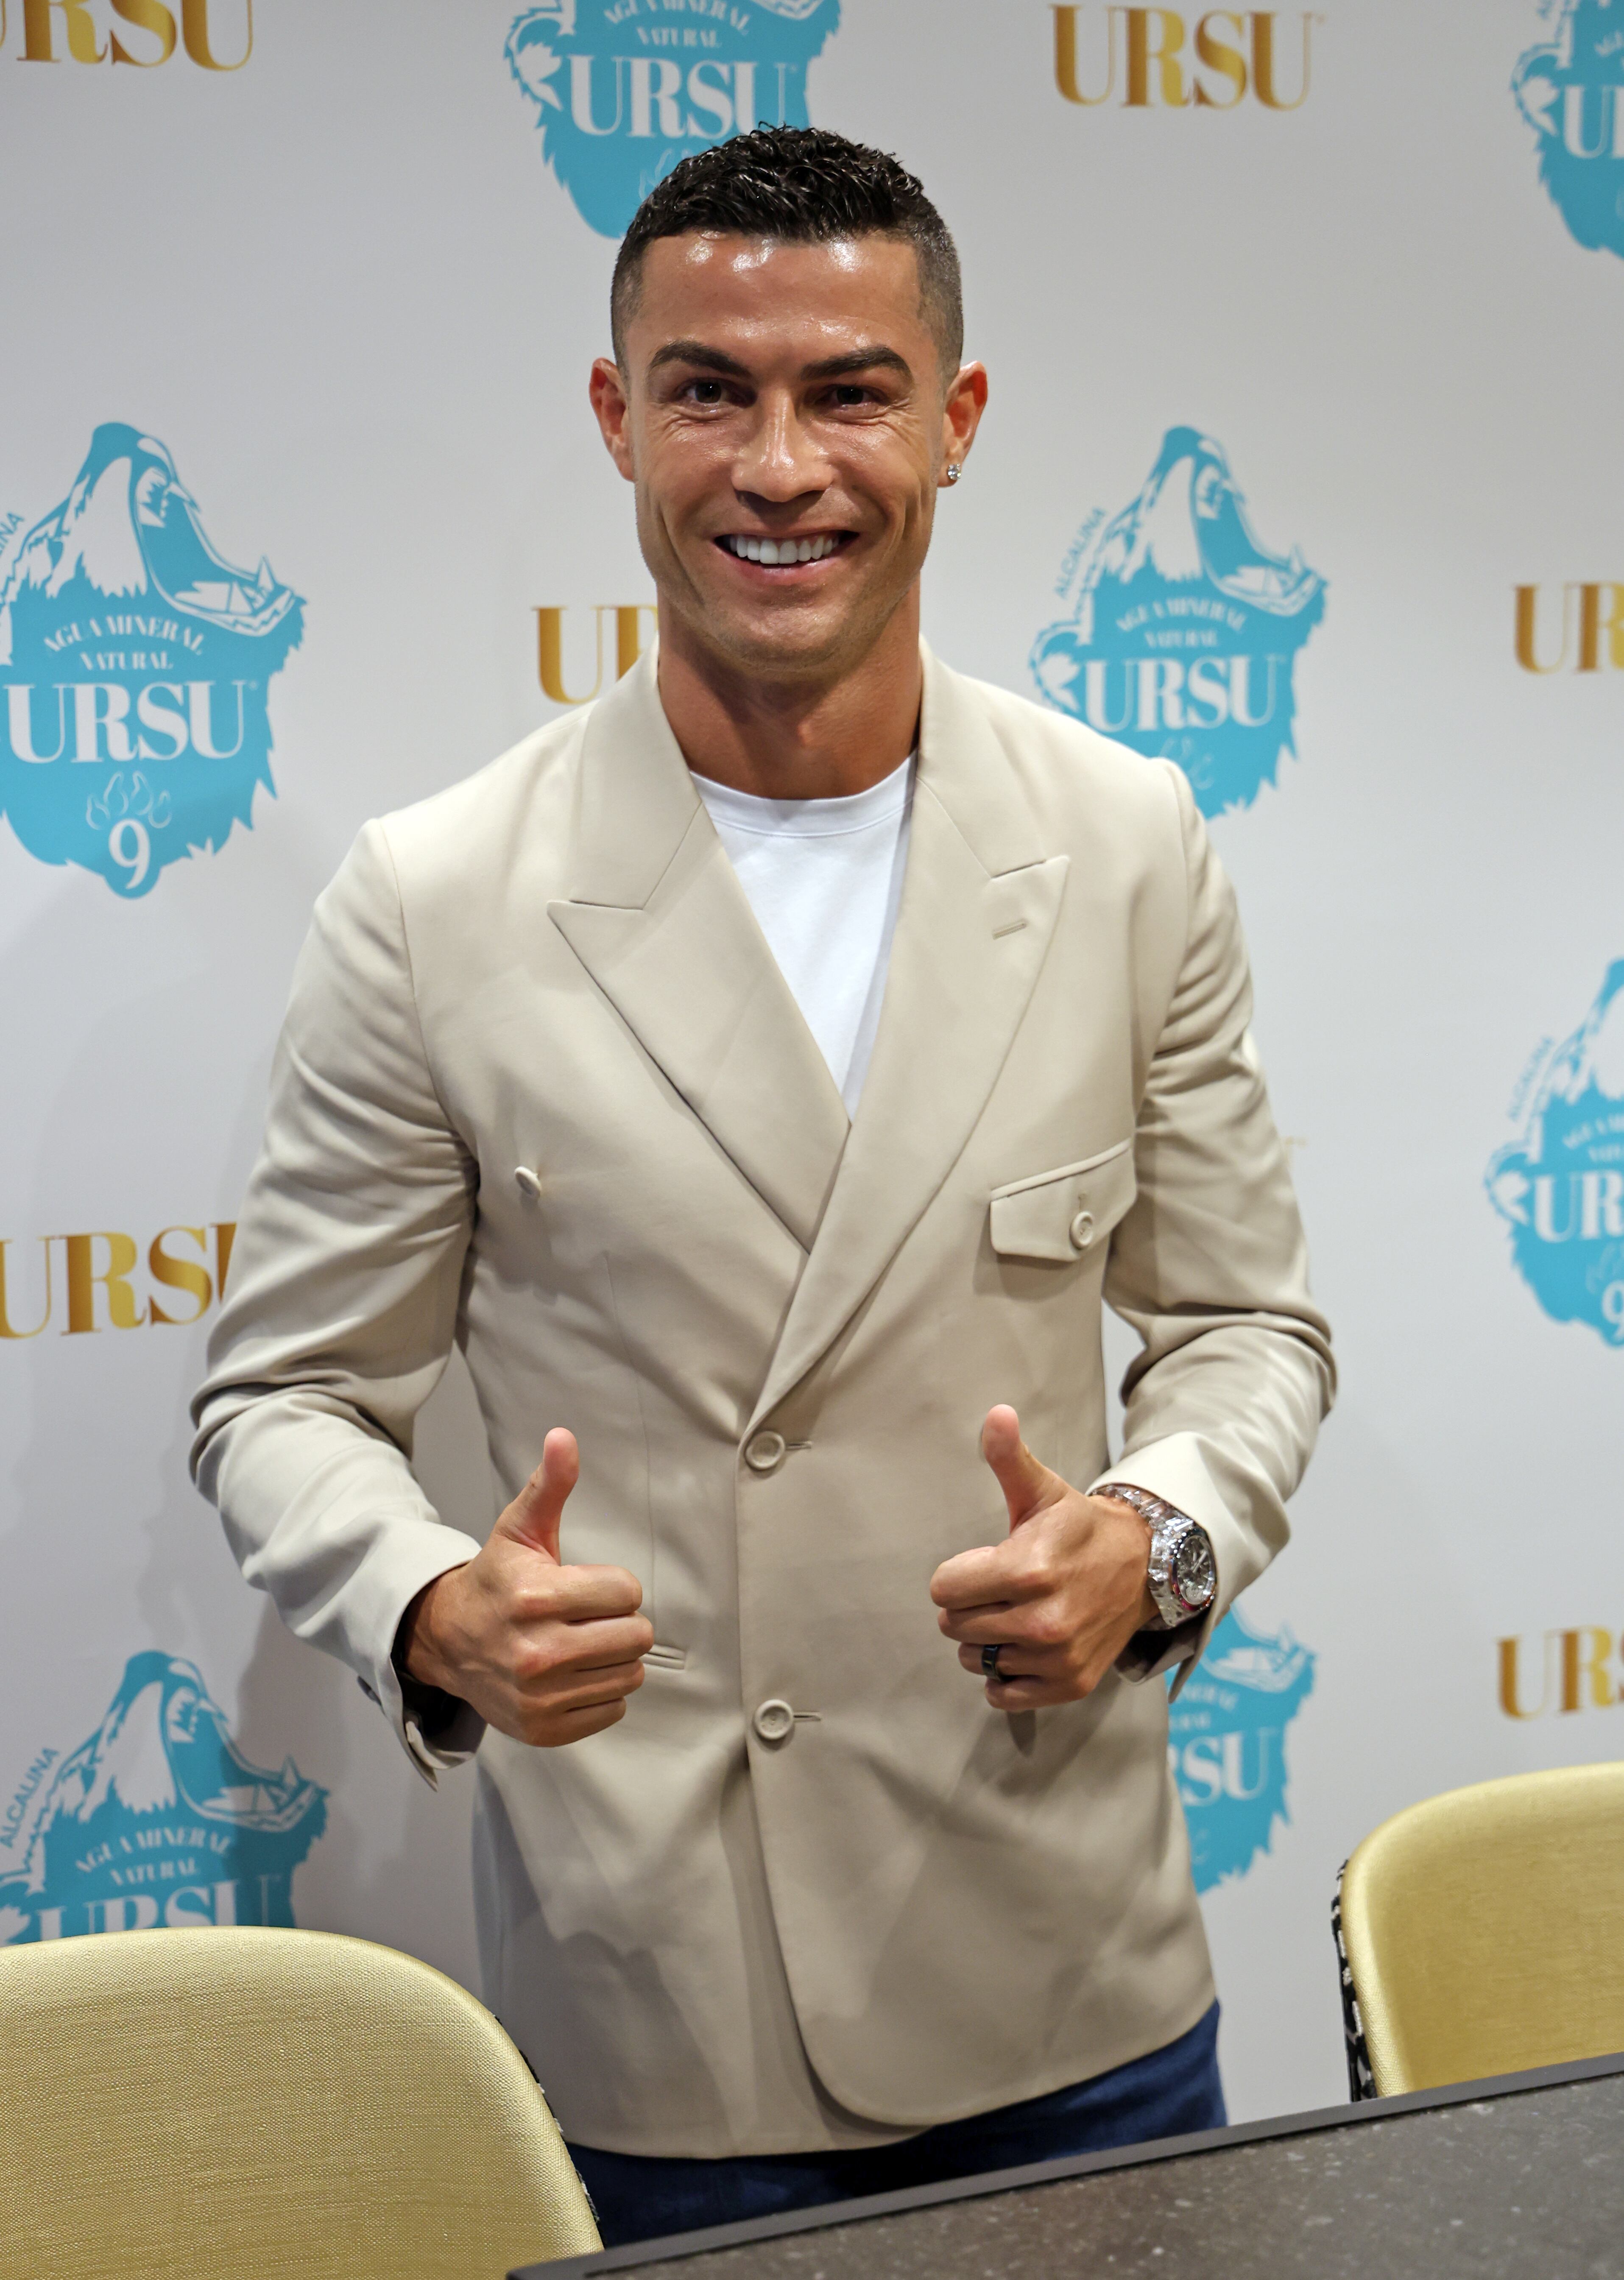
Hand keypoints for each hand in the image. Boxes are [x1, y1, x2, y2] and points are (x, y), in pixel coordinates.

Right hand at [401, 1427, 652, 1745]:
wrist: (450, 1642)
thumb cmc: (496, 1581)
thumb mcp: (520, 1529)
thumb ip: (550, 1485)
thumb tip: (563, 1437)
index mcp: (536, 1598)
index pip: (627, 1592)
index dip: (614, 1586)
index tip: (585, 1586)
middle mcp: (538, 1653)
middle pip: (635, 1636)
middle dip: (619, 1622)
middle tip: (587, 1617)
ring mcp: (541, 1697)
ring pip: (630, 1675)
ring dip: (614, 1658)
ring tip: (580, 1643)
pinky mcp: (544, 1729)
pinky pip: (613, 1710)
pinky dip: (601, 1692)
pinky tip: (573, 1674)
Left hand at [929, 1405, 1156, 1707]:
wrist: (1141, 1568)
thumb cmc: (1078, 1529)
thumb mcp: (1042, 1490)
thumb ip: (1009, 1457)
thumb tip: (996, 1413)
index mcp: (1027, 1569)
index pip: (943, 1590)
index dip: (957, 1575)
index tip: (985, 1563)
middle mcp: (1042, 1620)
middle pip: (954, 1626)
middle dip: (969, 1605)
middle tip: (1002, 1589)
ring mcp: (1056, 1657)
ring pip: (976, 1659)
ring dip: (986, 1640)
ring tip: (1016, 1614)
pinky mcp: (1068, 1684)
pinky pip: (1002, 1694)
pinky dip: (1006, 1675)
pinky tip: (1026, 1646)